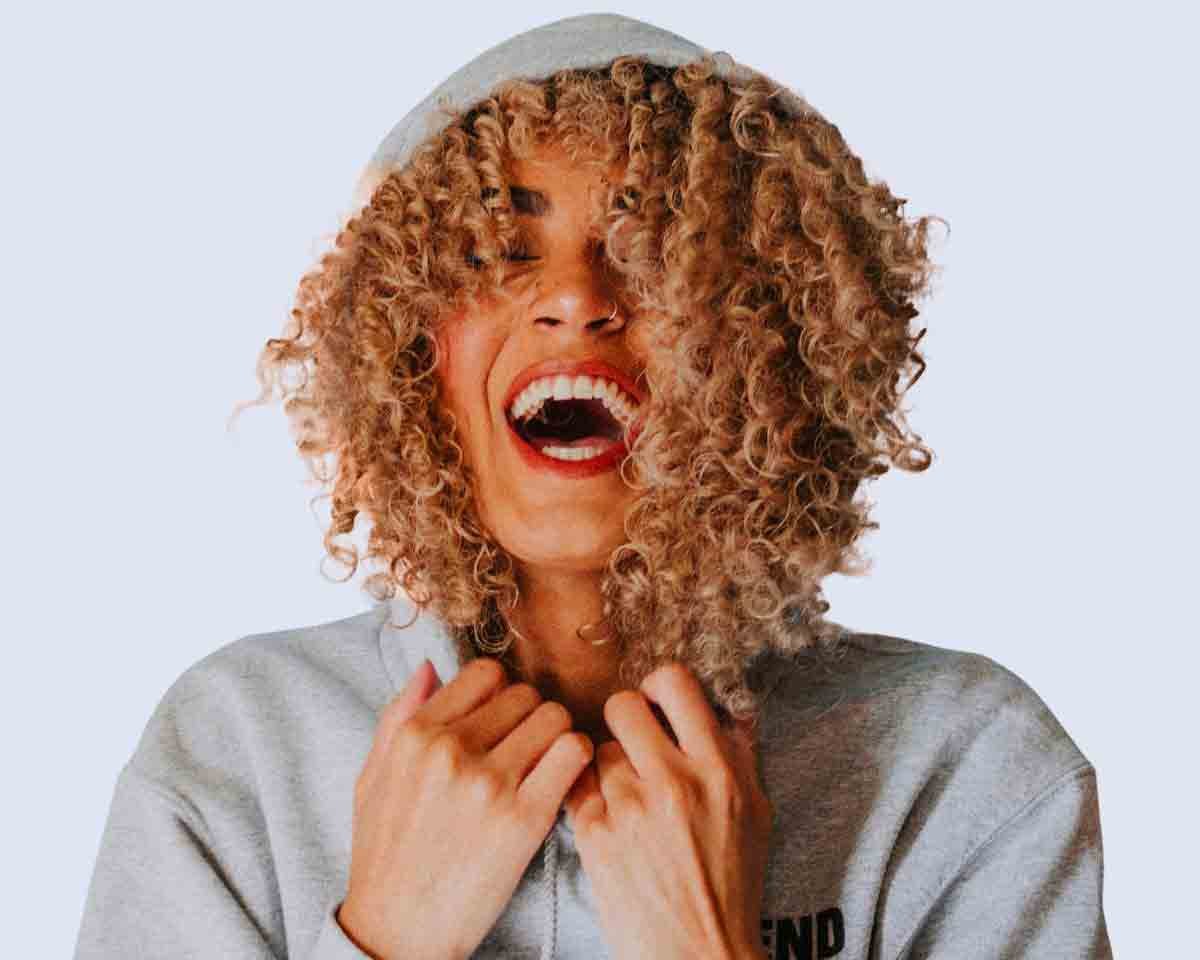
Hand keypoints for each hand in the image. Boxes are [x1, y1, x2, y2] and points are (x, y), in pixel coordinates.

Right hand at [338, 656, 593, 959]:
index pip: (485, 673)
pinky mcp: (523, 819)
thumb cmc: (385, 856)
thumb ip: (398, 716)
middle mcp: (452, 750)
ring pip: (555, 717)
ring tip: (545, 766)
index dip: (500, 693)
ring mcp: (488, 783)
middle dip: (530, 718)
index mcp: (416, 735)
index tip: (501, 720)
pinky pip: (573, 754)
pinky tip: (562, 782)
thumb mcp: (371, 778)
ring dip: (556, 737)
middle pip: (525, 694)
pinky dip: (577, 761)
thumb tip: (429, 666)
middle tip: (525, 750)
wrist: (397, 932)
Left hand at [562, 662, 772, 959]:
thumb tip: (725, 702)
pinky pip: (576, 784)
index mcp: (717, 770)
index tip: (657, 702)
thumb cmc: (731, 884)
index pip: (676, 683)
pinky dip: (587, 795)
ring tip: (627, 799)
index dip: (659, 685)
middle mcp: (673, 782)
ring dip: (608, 767)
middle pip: (622, 705)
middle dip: (625, 720)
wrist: (697, 954)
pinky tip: (606, 817)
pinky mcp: (594, 835)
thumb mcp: (754, 811)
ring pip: (597, 749)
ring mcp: (629, 808)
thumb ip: (738, 752)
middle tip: (632, 744)